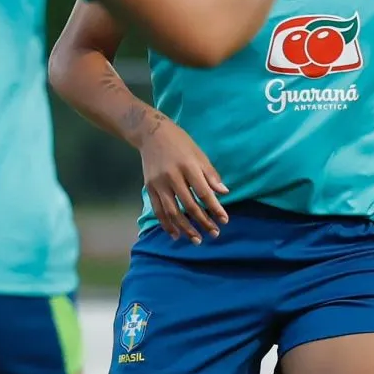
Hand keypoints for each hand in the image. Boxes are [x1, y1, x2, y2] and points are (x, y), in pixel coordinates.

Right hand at [138, 114, 229, 241]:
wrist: (152, 134)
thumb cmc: (181, 143)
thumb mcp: (200, 154)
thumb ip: (211, 175)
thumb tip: (224, 192)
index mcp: (188, 166)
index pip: (203, 192)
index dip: (215, 208)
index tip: (224, 220)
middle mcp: (172, 176)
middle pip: (189, 205)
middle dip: (203, 222)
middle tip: (214, 234)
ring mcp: (159, 183)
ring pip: (172, 211)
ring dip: (185, 228)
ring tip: (197, 240)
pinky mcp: (149, 188)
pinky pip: (158, 210)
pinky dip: (167, 224)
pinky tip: (176, 235)